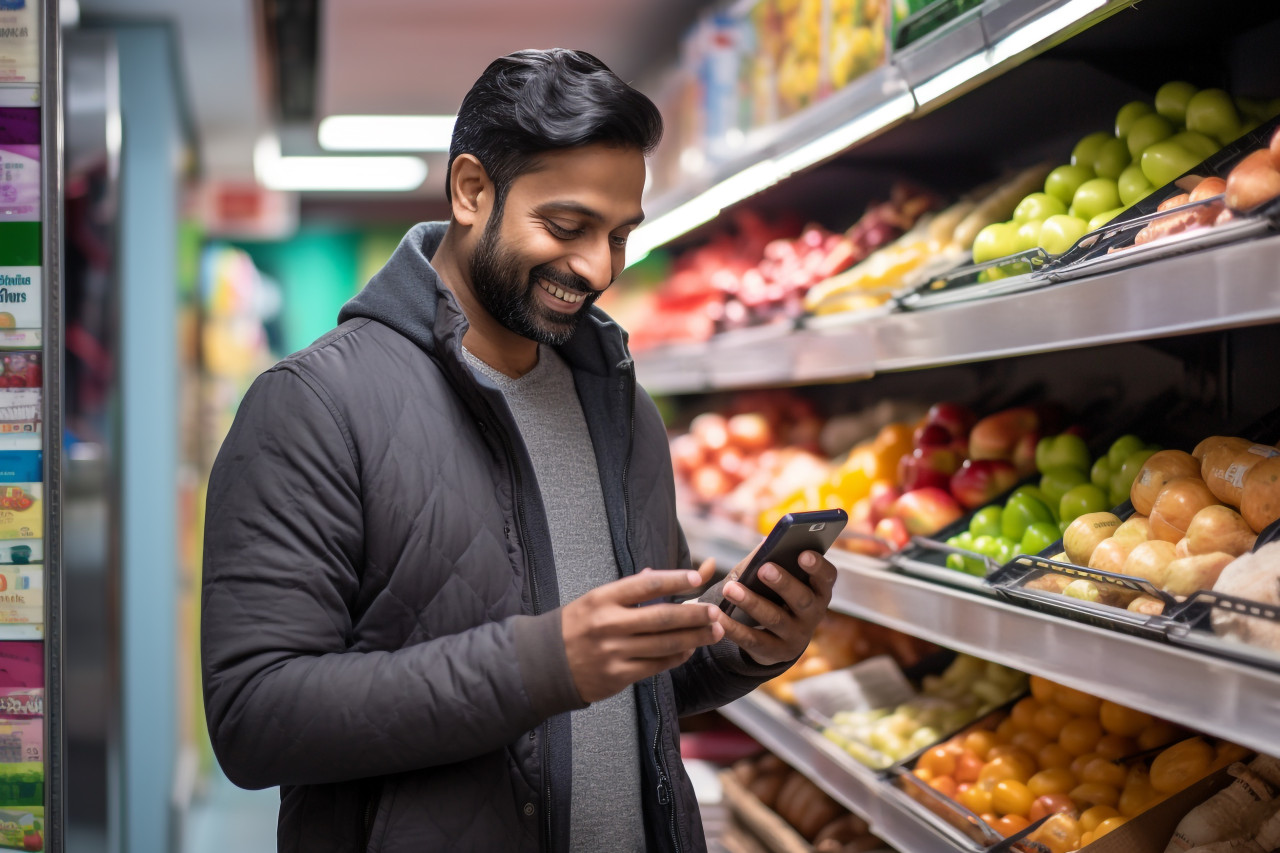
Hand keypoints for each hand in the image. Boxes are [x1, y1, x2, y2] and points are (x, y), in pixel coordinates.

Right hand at [562, 565, 723, 702]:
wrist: (544, 664)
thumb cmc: (576, 626)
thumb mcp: (594, 600)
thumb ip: (628, 589)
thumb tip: (658, 573)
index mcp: (602, 598)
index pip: (646, 585)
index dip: (675, 580)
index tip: (698, 579)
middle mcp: (608, 624)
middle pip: (662, 617)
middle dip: (695, 614)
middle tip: (717, 611)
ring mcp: (613, 652)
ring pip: (665, 644)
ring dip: (695, 638)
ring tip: (716, 631)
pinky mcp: (617, 676)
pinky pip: (656, 666)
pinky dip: (677, 657)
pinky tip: (690, 649)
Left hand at [713, 550, 836, 666]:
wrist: (777, 640)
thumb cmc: (778, 597)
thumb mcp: (780, 581)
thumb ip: (773, 562)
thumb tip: (765, 542)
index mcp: (818, 591)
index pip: (827, 577)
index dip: (817, 566)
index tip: (802, 554)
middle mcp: (813, 615)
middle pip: (802, 599)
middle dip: (783, 583)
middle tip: (763, 568)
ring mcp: (796, 637)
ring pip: (775, 619)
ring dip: (751, 602)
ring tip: (729, 588)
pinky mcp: (775, 653)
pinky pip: (752, 640)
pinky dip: (733, 627)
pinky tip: (717, 616)